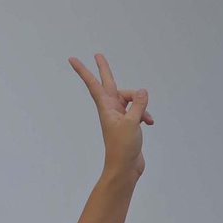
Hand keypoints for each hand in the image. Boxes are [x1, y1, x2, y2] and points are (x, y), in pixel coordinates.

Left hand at [69, 54, 150, 180]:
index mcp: (106, 108)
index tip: (72, 59)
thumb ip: (138, 104)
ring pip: (132, 98)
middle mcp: (111, 109)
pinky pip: (139, 109)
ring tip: (146, 120)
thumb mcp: (132, 123)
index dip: (84, 71)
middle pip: (110, 84)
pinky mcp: (128, 122)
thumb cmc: (123, 148)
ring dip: (142, 105)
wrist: (125, 168)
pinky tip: (149, 123)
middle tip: (97, 54)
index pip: (94, 84)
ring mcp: (119, 115)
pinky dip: (146, 114)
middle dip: (105, 69)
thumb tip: (141, 91)